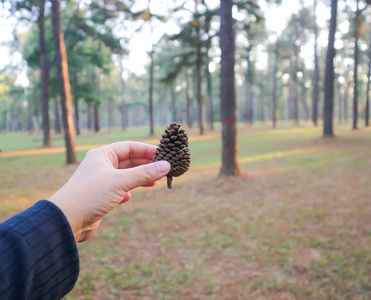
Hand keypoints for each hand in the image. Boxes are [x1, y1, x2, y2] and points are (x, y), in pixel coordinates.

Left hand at [49, 141, 169, 242]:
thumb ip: (144, 173)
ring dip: (139, 179)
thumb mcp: (120, 181)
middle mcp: (101, 166)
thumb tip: (166, 165)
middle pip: (128, 161)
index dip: (146, 150)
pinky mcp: (100, 197)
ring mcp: (100, 182)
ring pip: (125, 177)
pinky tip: (129, 197)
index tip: (163, 155)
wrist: (66, 221)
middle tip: (163, 169)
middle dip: (145, 165)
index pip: (129, 147)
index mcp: (102, 155)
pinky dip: (126, 192)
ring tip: (154, 182)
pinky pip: (118, 190)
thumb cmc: (90, 194)